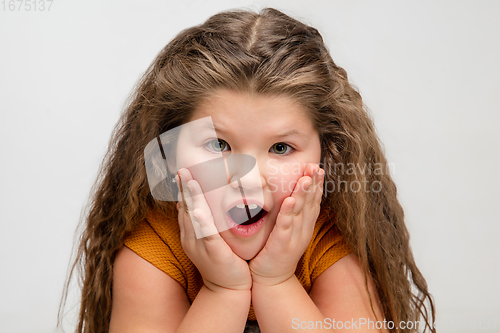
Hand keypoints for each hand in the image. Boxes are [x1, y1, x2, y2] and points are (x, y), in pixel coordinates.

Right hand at [176, 168, 252, 292]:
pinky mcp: (213, 252)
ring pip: (193, 217)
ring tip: (189, 181)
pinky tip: (198, 210)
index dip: (183, 189)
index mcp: (190, 233)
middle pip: (185, 208)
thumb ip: (203, 223)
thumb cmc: (221, 262)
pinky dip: (201, 221)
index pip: (184, 207)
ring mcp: (200, 245)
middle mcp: (191, 238)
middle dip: (183, 188)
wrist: (228, 289)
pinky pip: (206, 234)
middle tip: (181, 169)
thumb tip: (195, 206)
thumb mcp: (209, 240)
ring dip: (191, 198)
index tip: (182, 172)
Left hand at [249, 163, 324, 285]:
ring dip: (303, 194)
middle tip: (316, 166)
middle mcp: (303, 230)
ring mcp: (294, 238)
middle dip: (313, 184)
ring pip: (300, 212)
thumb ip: (292, 213)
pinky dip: (288, 213)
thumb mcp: (289, 230)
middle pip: (310, 203)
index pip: (314, 201)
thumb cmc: (277, 251)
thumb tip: (293, 194)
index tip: (318, 168)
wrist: (272, 279)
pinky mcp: (281, 245)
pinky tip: (290, 201)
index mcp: (305, 225)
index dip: (317, 184)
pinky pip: (285, 226)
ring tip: (305, 178)